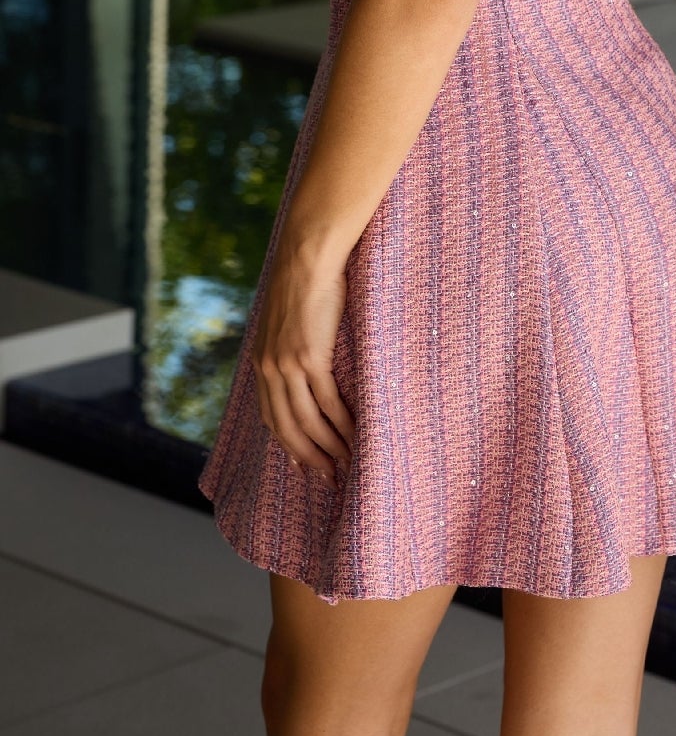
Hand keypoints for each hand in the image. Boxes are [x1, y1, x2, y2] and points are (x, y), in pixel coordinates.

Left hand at [251, 238, 355, 488]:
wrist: (306, 257)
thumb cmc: (304, 282)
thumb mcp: (285, 320)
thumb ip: (289, 344)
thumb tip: (304, 358)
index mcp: (261, 362)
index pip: (270, 416)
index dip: (287, 444)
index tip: (302, 465)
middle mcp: (270, 369)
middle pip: (286, 428)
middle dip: (307, 457)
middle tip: (327, 478)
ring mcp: (288, 365)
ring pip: (307, 421)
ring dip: (327, 447)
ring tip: (346, 464)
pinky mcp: (310, 357)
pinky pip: (327, 402)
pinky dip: (341, 424)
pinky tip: (354, 437)